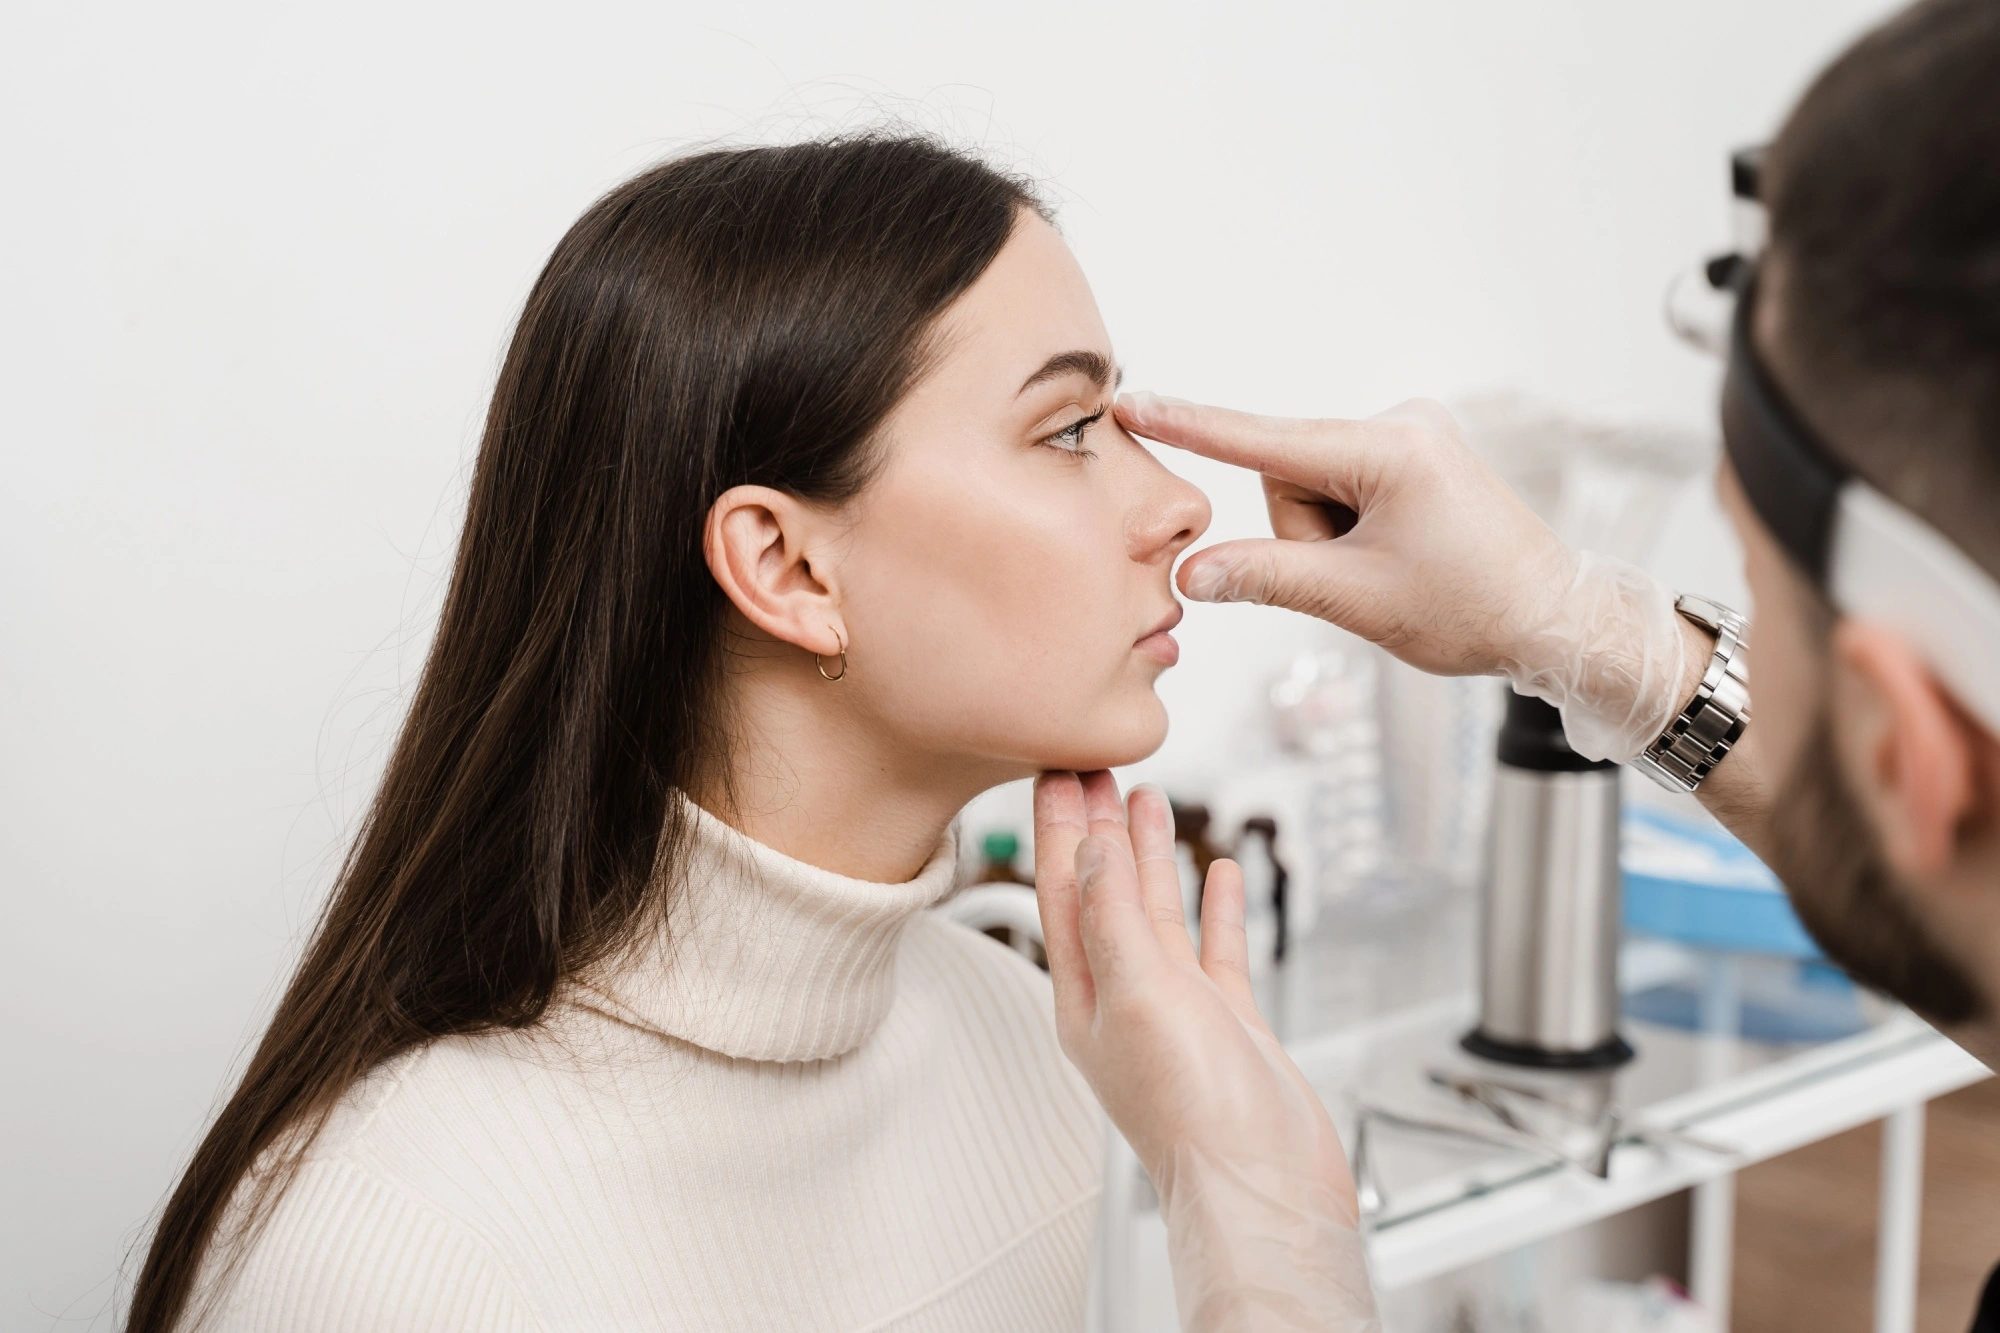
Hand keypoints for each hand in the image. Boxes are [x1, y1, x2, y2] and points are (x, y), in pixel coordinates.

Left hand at [1034, 771, 1377, 1329]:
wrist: (1265, 1182)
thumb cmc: (1194, 1113)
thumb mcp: (1136, 995)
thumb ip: (1111, 918)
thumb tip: (1087, 850)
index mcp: (1083, 996)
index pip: (1061, 890)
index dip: (1058, 827)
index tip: (1055, 768)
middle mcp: (1122, 998)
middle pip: (1101, 892)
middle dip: (1094, 828)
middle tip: (1091, 764)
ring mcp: (1174, 1008)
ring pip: (1155, 911)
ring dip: (1147, 854)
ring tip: (1144, 796)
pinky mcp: (1225, 1021)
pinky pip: (1213, 947)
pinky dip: (1213, 905)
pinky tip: (1218, 872)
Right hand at [1118, 392, 1695, 763]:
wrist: (1554, 618)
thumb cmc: (1472, 609)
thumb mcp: (1358, 599)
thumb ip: (1267, 577)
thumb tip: (1191, 573)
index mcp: (1389, 450)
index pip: (1263, 441)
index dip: (1191, 427)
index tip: (1134, 402)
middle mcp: (1400, 423)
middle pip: (1288, 476)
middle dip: (1307, 536)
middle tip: (1364, 578)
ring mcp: (1410, 434)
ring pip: (1312, 487)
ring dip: (1330, 538)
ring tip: (1392, 569)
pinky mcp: (1414, 452)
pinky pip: (1343, 486)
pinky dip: (1352, 529)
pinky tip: (1400, 553)